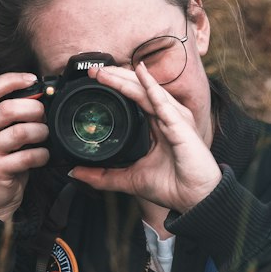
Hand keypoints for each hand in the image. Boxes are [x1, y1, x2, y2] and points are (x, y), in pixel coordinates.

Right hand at [0, 72, 48, 221]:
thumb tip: (40, 95)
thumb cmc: (1, 160)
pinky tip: (43, 156)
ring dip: (40, 132)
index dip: (12, 80)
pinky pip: (26, 156)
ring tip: (45, 136)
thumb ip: (10, 116)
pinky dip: (41, 155)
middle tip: (44, 117)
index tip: (33, 79)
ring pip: (20, 132)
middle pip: (7, 109)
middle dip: (34, 109)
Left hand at [68, 62, 221, 214]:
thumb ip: (103, 176)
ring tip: (106, 71)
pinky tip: (140, 73)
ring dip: (126, 79)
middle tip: (94, 70)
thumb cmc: (172, 187)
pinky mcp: (181, 126)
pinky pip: (163, 103)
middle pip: (140, 89)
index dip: (116, 86)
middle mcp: (168, 117)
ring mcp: (175, 119)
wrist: (195, 201)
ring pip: (147, 91)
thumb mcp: (130, 179)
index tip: (94, 80)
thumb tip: (75, 173)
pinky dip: (151, 87)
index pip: (135, 98)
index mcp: (158, 124)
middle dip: (117, 77)